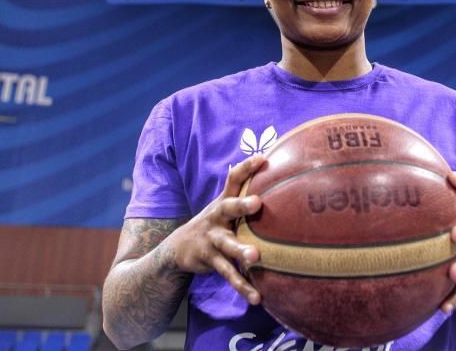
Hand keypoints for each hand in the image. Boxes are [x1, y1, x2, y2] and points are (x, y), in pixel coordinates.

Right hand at [165, 153, 265, 304]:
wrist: (177, 249)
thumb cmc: (214, 224)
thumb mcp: (224, 208)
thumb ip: (244, 195)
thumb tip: (278, 178)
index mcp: (223, 202)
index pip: (233, 180)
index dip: (246, 168)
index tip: (262, 158)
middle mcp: (216, 217)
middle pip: (228, 208)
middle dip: (242, 205)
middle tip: (258, 202)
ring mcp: (211, 239)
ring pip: (227, 245)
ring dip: (241, 250)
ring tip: (256, 257)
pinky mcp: (209, 260)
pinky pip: (227, 274)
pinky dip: (242, 286)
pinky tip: (257, 297)